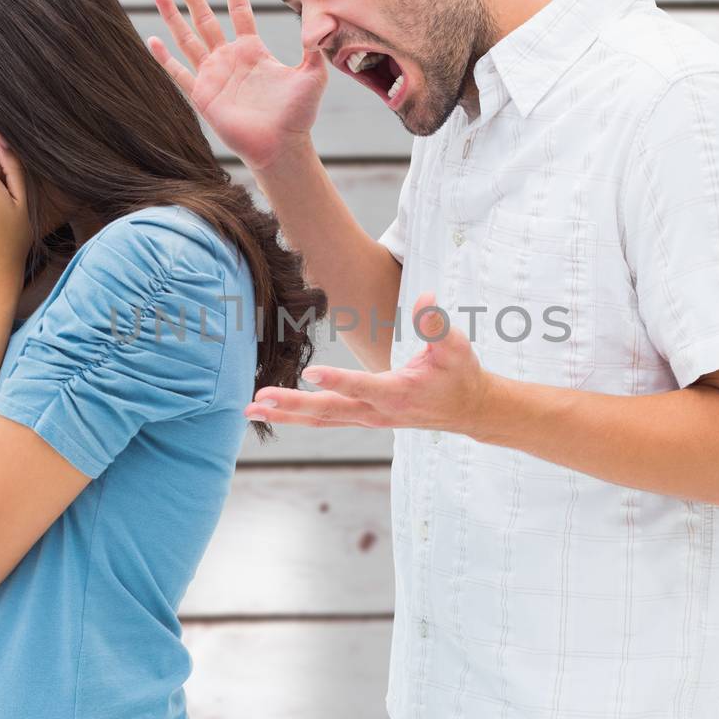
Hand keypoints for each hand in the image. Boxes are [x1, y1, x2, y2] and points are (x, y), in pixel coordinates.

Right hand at [148, 0, 326, 172]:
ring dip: (173, 17)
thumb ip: (314, 49)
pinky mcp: (202, 95)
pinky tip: (151, 39)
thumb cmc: (298, 115)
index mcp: (252, 50)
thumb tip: (322, 25)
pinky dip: (164, 57)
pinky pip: (178, 73)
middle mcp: (229, 59)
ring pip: (187, 39)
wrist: (281, 147)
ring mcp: (213, 76)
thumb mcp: (312, 76)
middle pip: (206, 19)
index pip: (239, 11)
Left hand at [243, 293, 487, 432]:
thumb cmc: (460, 373)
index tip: (311, 372)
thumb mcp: (456, 346)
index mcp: (399, 393)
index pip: (364, 387)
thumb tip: (424, 298)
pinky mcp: (364, 418)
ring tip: (250, 410)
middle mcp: (379, 412)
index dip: (338, 380)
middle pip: (330, 412)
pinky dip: (297, 418)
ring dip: (286, 415)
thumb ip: (437, 324)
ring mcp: (369, 419)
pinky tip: (270, 411)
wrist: (469, 409)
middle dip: (293, 405)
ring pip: (322, 420)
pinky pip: (326, 420)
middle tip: (260, 398)